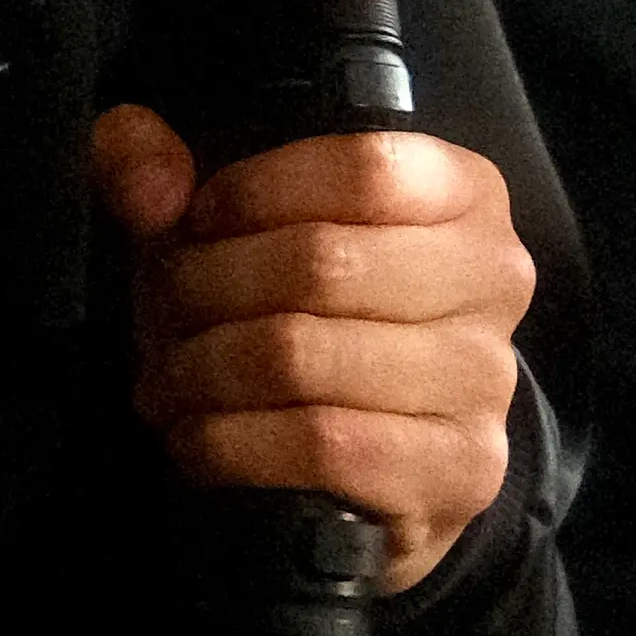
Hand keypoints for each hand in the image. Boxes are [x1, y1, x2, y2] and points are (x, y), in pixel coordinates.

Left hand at [101, 106, 528, 589]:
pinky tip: (196, 438)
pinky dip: (230, 442)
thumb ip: (158, 167)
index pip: (362, 170)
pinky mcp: (460, 468)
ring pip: (305, 356)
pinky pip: (321, 445)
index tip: (196, 224)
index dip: (254, 193)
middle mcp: (494, 279)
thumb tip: (142, 173)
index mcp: (463, 193)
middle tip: (165, 316)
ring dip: (203, 372)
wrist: (370, 456)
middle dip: (207, 291)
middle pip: (321, 263)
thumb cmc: (292, 313)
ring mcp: (485, 379)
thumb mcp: (222, 226)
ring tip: (168, 381)